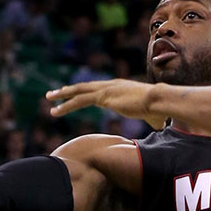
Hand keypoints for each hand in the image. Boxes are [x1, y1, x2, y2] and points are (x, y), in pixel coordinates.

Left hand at [46, 79, 165, 127]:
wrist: (158, 100)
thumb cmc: (159, 109)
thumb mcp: (153, 114)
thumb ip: (154, 118)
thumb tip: (162, 124)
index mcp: (120, 88)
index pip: (98, 89)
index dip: (85, 92)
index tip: (74, 95)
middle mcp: (111, 85)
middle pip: (85, 87)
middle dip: (69, 90)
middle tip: (54, 93)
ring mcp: (106, 90)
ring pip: (78, 91)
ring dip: (62, 95)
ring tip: (49, 98)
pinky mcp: (103, 97)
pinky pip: (79, 100)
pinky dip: (66, 105)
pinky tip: (56, 110)